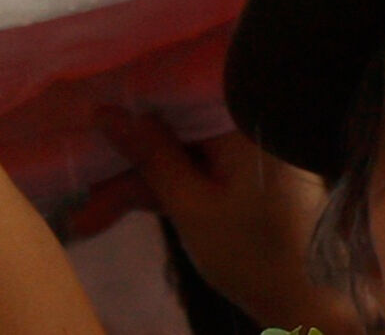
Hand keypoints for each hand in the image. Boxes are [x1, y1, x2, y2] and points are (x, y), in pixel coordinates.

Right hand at [80, 112, 352, 327]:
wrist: (306, 299)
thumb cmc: (254, 252)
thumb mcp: (191, 207)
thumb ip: (150, 157)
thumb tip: (105, 112)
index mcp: (246, 115)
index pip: (180, 86)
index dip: (131, 95)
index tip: (86, 105)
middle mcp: (248, 120)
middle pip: (174, 124)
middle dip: (125, 160)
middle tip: (78, 184)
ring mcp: (245, 147)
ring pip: (178, 151)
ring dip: (135, 184)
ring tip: (85, 219)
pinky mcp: (241, 171)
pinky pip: (194, 167)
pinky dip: (162, 190)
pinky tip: (111, 212)